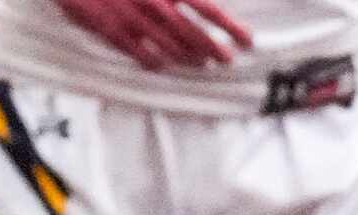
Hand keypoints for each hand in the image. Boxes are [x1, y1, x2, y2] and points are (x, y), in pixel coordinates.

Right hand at [52, 0, 251, 68]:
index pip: (208, 8)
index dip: (229, 25)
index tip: (246, 38)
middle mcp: (155, 4)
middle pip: (193, 32)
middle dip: (214, 48)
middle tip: (228, 59)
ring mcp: (133, 21)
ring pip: (168, 46)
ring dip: (187, 57)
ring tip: (201, 64)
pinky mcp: (111, 31)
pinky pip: (137, 52)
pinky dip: (152, 60)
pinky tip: (162, 66)